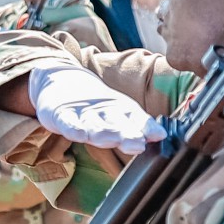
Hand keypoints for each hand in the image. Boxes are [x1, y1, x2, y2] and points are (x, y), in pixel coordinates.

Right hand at [29, 64, 164, 155]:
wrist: (61, 81)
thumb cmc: (94, 104)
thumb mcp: (118, 111)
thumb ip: (138, 124)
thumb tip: (163, 136)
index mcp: (120, 108)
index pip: (136, 118)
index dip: (147, 127)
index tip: (159, 136)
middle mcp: (103, 110)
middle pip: (116, 122)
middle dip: (127, 132)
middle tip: (137, 142)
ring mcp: (81, 112)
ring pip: (93, 123)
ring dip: (103, 131)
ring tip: (112, 139)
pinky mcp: (60, 114)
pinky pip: (67, 122)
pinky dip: (73, 128)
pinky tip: (79, 134)